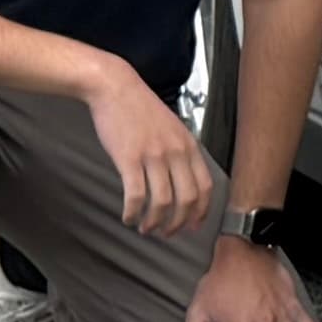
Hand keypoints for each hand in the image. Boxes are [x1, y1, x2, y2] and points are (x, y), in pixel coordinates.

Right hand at [87, 59, 217, 234]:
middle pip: (187, 199)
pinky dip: (133, 212)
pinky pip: (136, 195)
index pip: (205, 187)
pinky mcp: (129, 158)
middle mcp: (176, 152)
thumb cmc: (140, 109)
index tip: (193, 226)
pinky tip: (128, 217)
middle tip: (167, 233)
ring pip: (162, 201)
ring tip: (145, 228)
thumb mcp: (172, 127)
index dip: (201, 211)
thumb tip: (182, 179)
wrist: (116, 88)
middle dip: (179, 223)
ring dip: (154, 222)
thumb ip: (180, 151)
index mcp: (189, 146)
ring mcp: (154, 155)